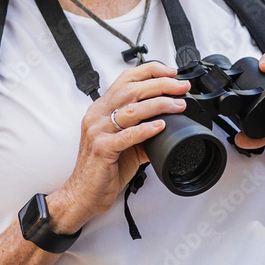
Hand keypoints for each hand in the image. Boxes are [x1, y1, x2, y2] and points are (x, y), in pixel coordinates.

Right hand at [56, 61, 191, 230]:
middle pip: (132, 90)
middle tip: (181, 88)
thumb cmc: (103, 167)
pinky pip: (127, 135)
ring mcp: (98, 131)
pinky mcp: (101, 148)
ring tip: (177, 105)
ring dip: (158, 104)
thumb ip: (143, 130)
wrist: (83, 193)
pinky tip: (160, 126)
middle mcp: (97, 115)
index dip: (150, 71)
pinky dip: (146, 129)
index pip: (125, 79)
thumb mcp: (124, 143)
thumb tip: (169, 123)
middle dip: (160, 85)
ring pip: (131, 110)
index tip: (171, 73)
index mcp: (102, 108)